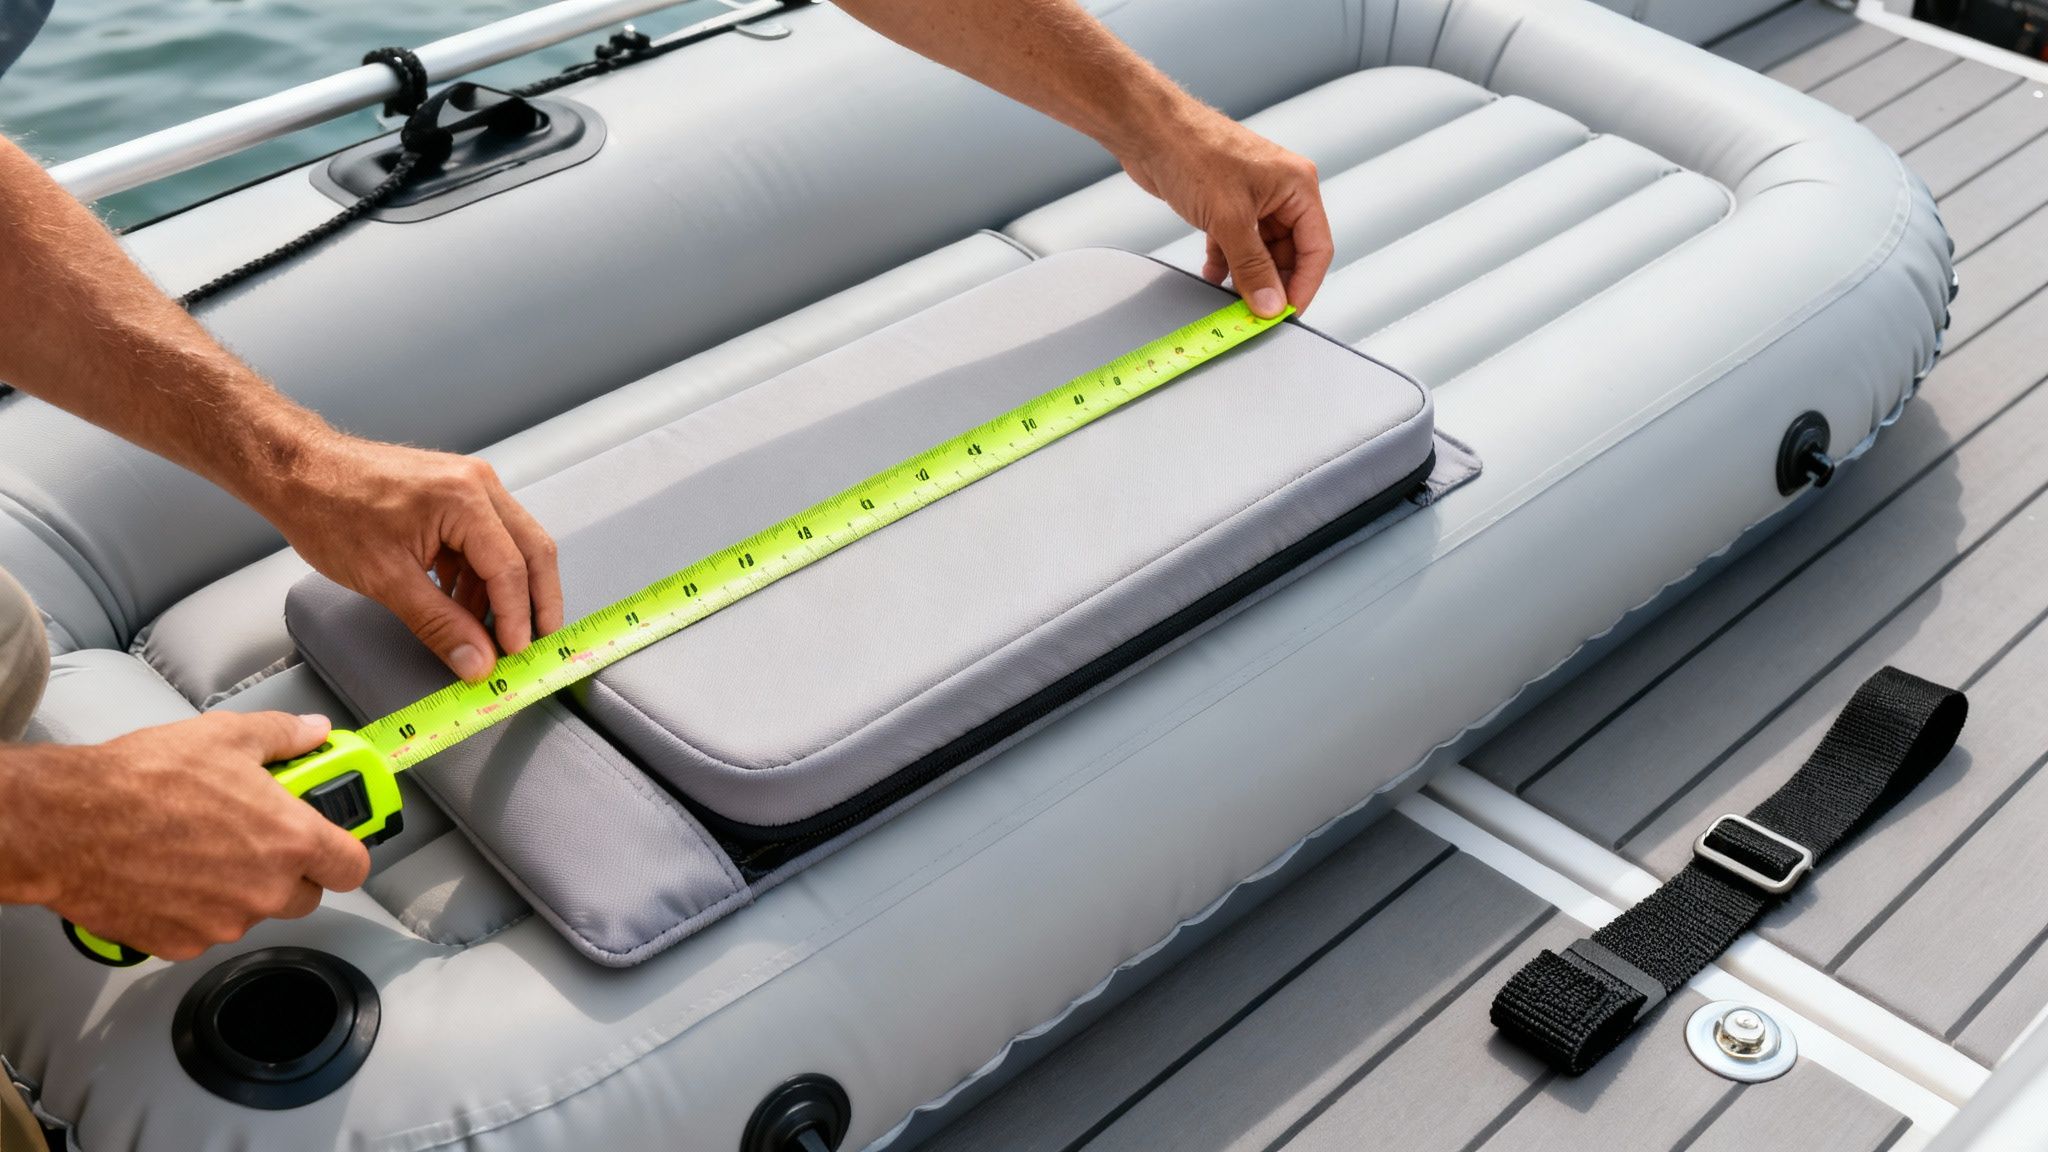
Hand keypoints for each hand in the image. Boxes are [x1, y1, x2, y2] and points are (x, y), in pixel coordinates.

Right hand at [0, 712, 368, 960]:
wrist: (67, 823)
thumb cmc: (146, 779)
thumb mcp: (225, 736)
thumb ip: (283, 737)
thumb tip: (314, 731)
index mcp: (291, 841)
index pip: (353, 868)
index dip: (344, 853)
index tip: (331, 842)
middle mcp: (265, 891)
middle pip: (305, 897)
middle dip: (289, 872)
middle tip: (256, 840)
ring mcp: (224, 924)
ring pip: (252, 913)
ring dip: (240, 890)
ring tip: (201, 850)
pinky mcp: (181, 944)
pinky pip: (206, 931)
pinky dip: (196, 910)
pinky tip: (170, 876)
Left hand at [259, 433, 563, 681]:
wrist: (296, 472)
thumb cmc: (328, 508)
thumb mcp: (385, 579)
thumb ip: (439, 624)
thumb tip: (476, 659)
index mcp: (465, 498)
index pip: (511, 567)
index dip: (518, 616)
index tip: (516, 653)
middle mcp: (477, 485)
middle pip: (532, 551)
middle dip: (537, 603)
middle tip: (537, 644)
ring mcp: (468, 487)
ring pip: (511, 548)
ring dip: (504, 594)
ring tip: (487, 635)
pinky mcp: (454, 496)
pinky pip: (485, 542)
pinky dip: (480, 578)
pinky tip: (461, 607)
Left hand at [1118, 107, 1332, 317]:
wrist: (1148, 130)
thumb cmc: (1192, 152)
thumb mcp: (1229, 220)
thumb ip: (1252, 267)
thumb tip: (1270, 303)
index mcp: (1297, 186)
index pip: (1316, 248)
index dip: (1304, 285)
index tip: (1286, 314)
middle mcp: (1281, 191)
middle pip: (1290, 252)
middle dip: (1273, 283)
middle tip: (1256, 312)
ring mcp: (1254, 198)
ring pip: (1262, 251)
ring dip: (1248, 275)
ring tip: (1232, 297)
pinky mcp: (1227, 204)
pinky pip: (1237, 243)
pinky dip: (1227, 262)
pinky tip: (1212, 274)